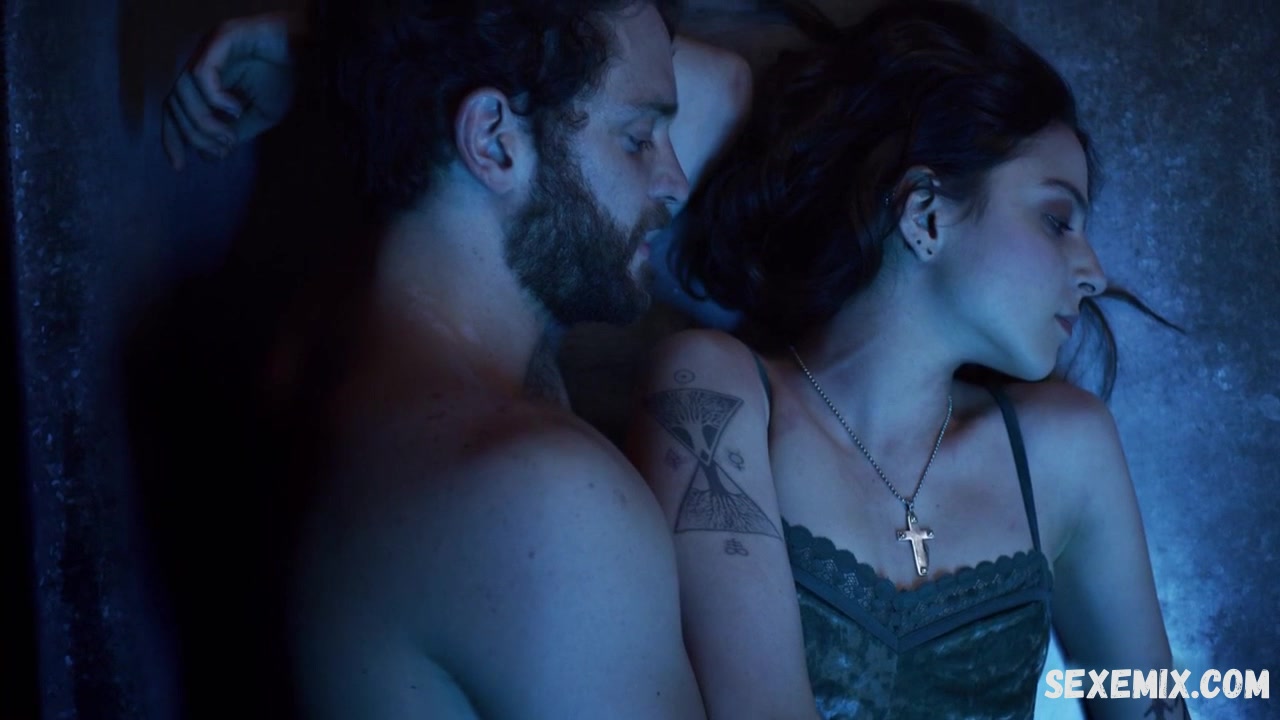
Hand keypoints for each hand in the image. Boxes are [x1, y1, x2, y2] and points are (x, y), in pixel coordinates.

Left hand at [162, 12, 299, 169]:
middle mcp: (201, 60)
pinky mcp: (221, 38)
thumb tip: (209, 154)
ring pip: (182, 91)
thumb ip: (234, 132)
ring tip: (230, 136)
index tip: (180, 166)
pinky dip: (215, 99)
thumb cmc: (289, 76)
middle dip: (195, 134)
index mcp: (207, 77)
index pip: (175, 108)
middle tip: (224, 148)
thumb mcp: (260, 114)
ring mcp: (209, 47)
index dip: (173, 137)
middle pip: (174, 103)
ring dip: (203, 122)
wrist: (314, 50)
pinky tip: (235, 110)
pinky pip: (202, 74)